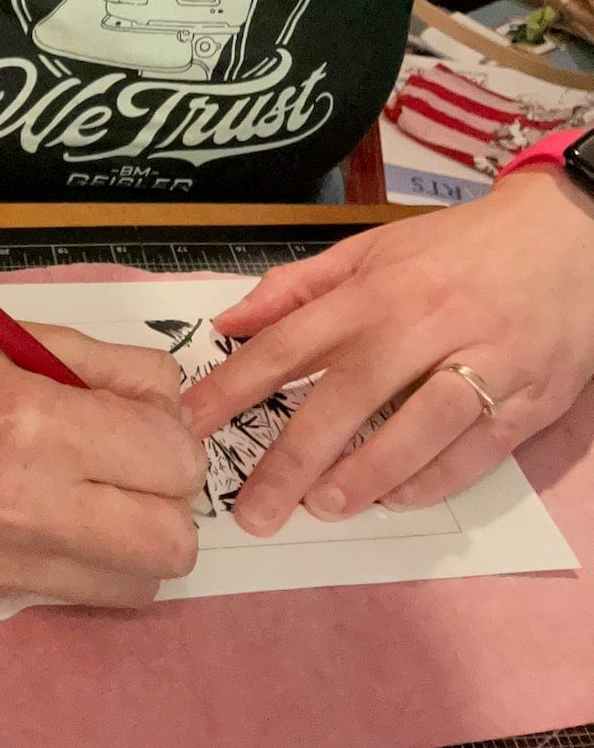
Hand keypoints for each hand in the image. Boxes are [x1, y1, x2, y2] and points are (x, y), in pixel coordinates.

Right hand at [0, 300, 206, 606]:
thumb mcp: (35, 335)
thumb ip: (121, 372)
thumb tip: (181, 413)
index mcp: (32, 424)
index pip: (171, 463)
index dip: (173, 438)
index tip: (143, 419)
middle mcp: (18, 504)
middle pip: (169, 544)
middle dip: (168, 500)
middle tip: (132, 462)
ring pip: (138, 586)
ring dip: (137, 539)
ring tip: (97, 491)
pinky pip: (83, 590)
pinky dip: (93, 557)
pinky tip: (56, 511)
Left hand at [182, 169, 593, 534]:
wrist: (569, 238)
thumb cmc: (458, 248)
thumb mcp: (372, 249)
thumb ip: (299, 287)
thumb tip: (229, 321)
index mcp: (377, 288)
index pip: (291, 341)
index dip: (237, 385)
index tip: (192, 424)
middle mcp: (424, 324)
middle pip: (348, 395)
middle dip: (294, 457)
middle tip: (254, 509)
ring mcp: (484, 361)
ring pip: (417, 427)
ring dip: (366, 474)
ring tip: (323, 507)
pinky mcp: (532, 397)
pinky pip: (478, 448)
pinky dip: (436, 479)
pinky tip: (396, 498)